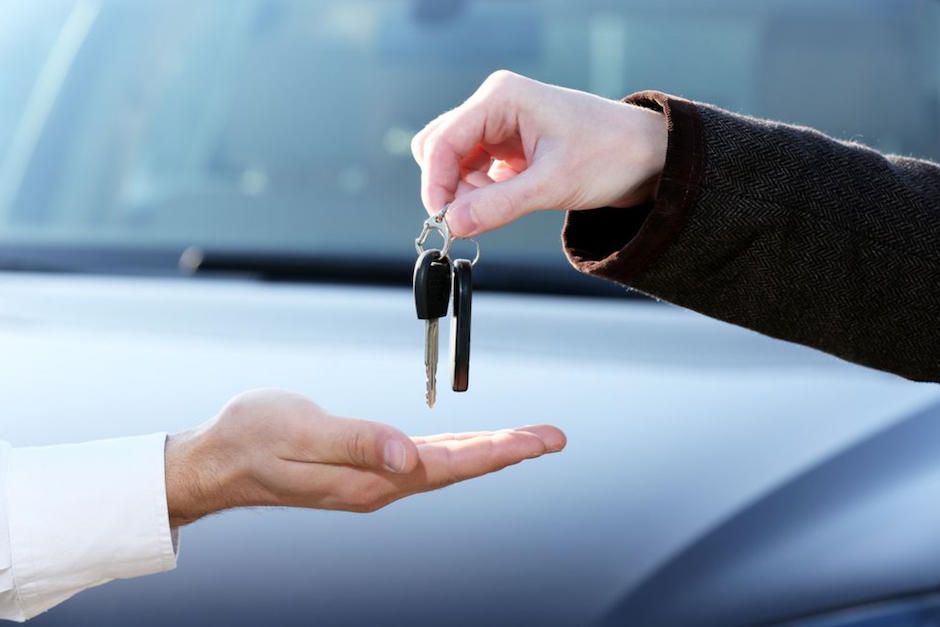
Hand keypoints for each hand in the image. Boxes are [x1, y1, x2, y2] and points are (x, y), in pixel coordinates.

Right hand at [164, 389, 564, 524]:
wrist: (217, 460)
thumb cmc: (252, 440)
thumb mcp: (300, 432)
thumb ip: (358, 443)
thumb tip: (410, 458)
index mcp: (370, 479)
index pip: (450, 466)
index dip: (498, 453)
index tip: (539, 441)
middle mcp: (379, 485)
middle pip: (459, 467)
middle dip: (509, 452)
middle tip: (553, 437)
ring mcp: (373, 479)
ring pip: (446, 465)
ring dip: (489, 452)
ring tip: (527, 440)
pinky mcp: (365, 467)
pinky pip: (424, 460)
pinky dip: (457, 451)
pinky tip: (470, 447)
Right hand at [411, 70, 667, 236]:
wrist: (649, 158)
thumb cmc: (610, 156)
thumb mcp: (553, 185)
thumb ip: (499, 206)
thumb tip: (451, 224)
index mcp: (501, 97)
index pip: (443, 141)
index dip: (436, 184)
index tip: (442, 222)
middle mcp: (495, 105)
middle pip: (440, 148)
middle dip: (448, 188)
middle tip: (467, 221)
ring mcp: (500, 125)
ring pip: (454, 163)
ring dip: (463, 193)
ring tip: (493, 214)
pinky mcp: (508, 147)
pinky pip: (474, 171)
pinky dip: (478, 194)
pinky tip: (500, 206)